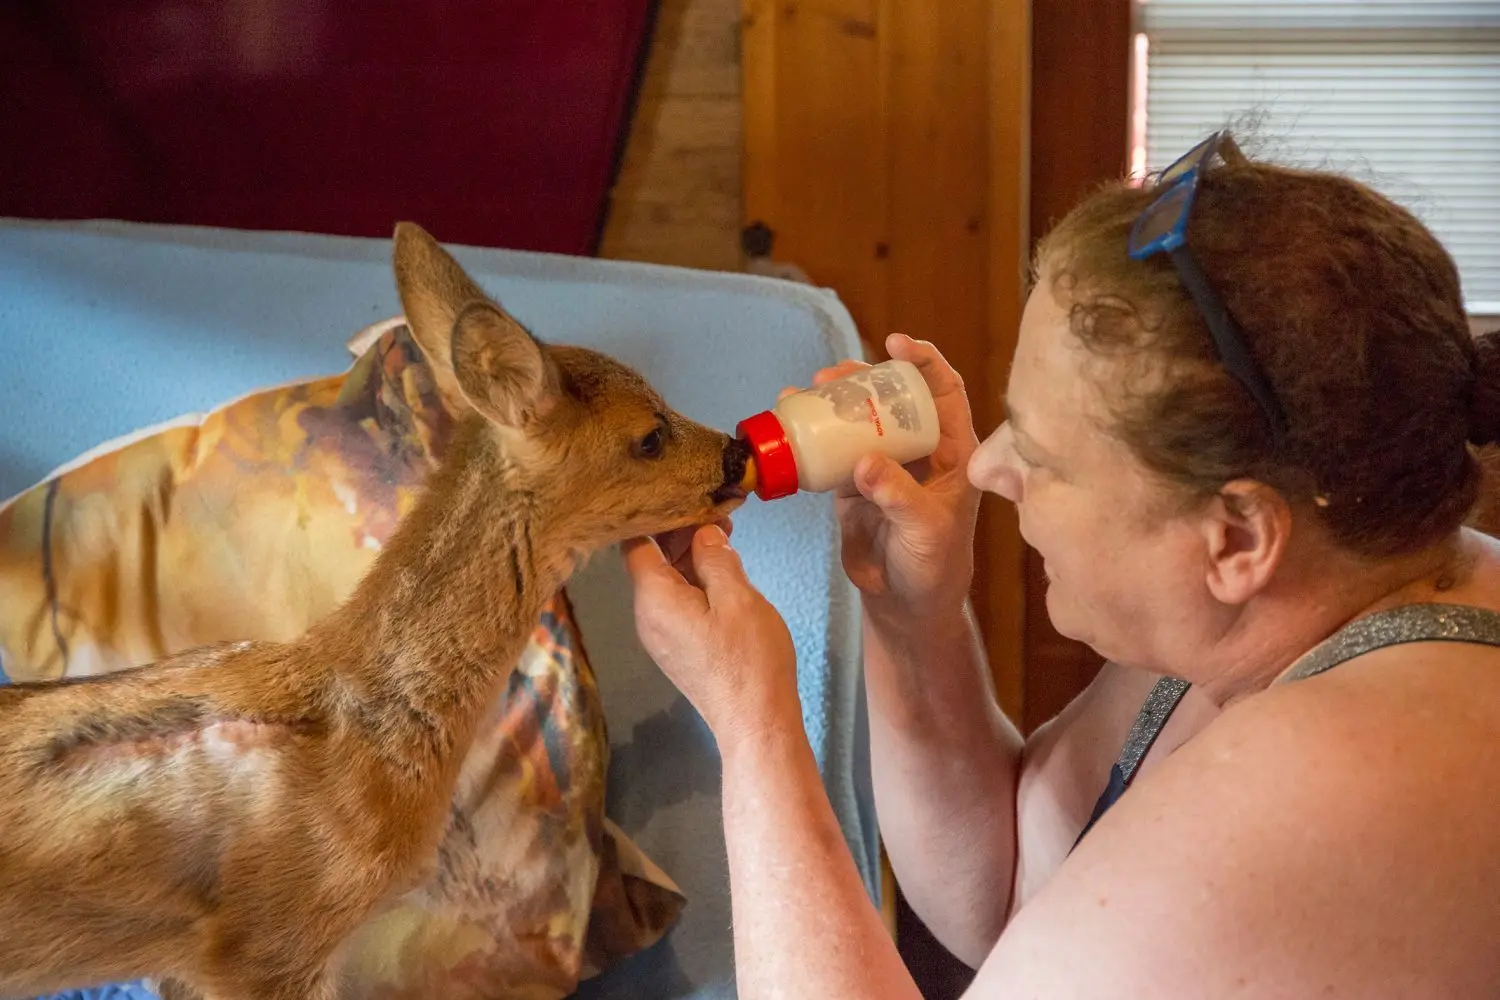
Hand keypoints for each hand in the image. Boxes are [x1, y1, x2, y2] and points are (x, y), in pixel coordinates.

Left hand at [623, 524, 799, 745]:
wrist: (756, 723)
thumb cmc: (748, 661)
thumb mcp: (737, 598)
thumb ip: (715, 558)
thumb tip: (703, 533)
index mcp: (653, 599)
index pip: (634, 541)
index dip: (655, 514)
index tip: (684, 493)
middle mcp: (648, 616)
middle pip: (650, 560)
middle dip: (680, 532)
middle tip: (718, 512)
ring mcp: (662, 634)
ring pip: (667, 581)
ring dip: (692, 555)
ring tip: (726, 535)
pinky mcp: (679, 646)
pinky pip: (679, 601)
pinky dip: (697, 580)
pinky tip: (724, 569)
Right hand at [786, 334, 980, 623]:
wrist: (905, 604)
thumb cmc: (934, 565)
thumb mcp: (926, 529)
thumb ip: (898, 495)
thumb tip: (864, 463)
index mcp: (951, 451)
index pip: (943, 390)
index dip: (924, 361)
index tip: (896, 343)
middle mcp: (917, 449)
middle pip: (892, 396)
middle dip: (863, 376)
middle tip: (834, 373)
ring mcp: (882, 464)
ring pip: (857, 418)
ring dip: (832, 400)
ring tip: (806, 390)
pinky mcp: (851, 484)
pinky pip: (830, 450)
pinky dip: (810, 434)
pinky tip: (790, 418)